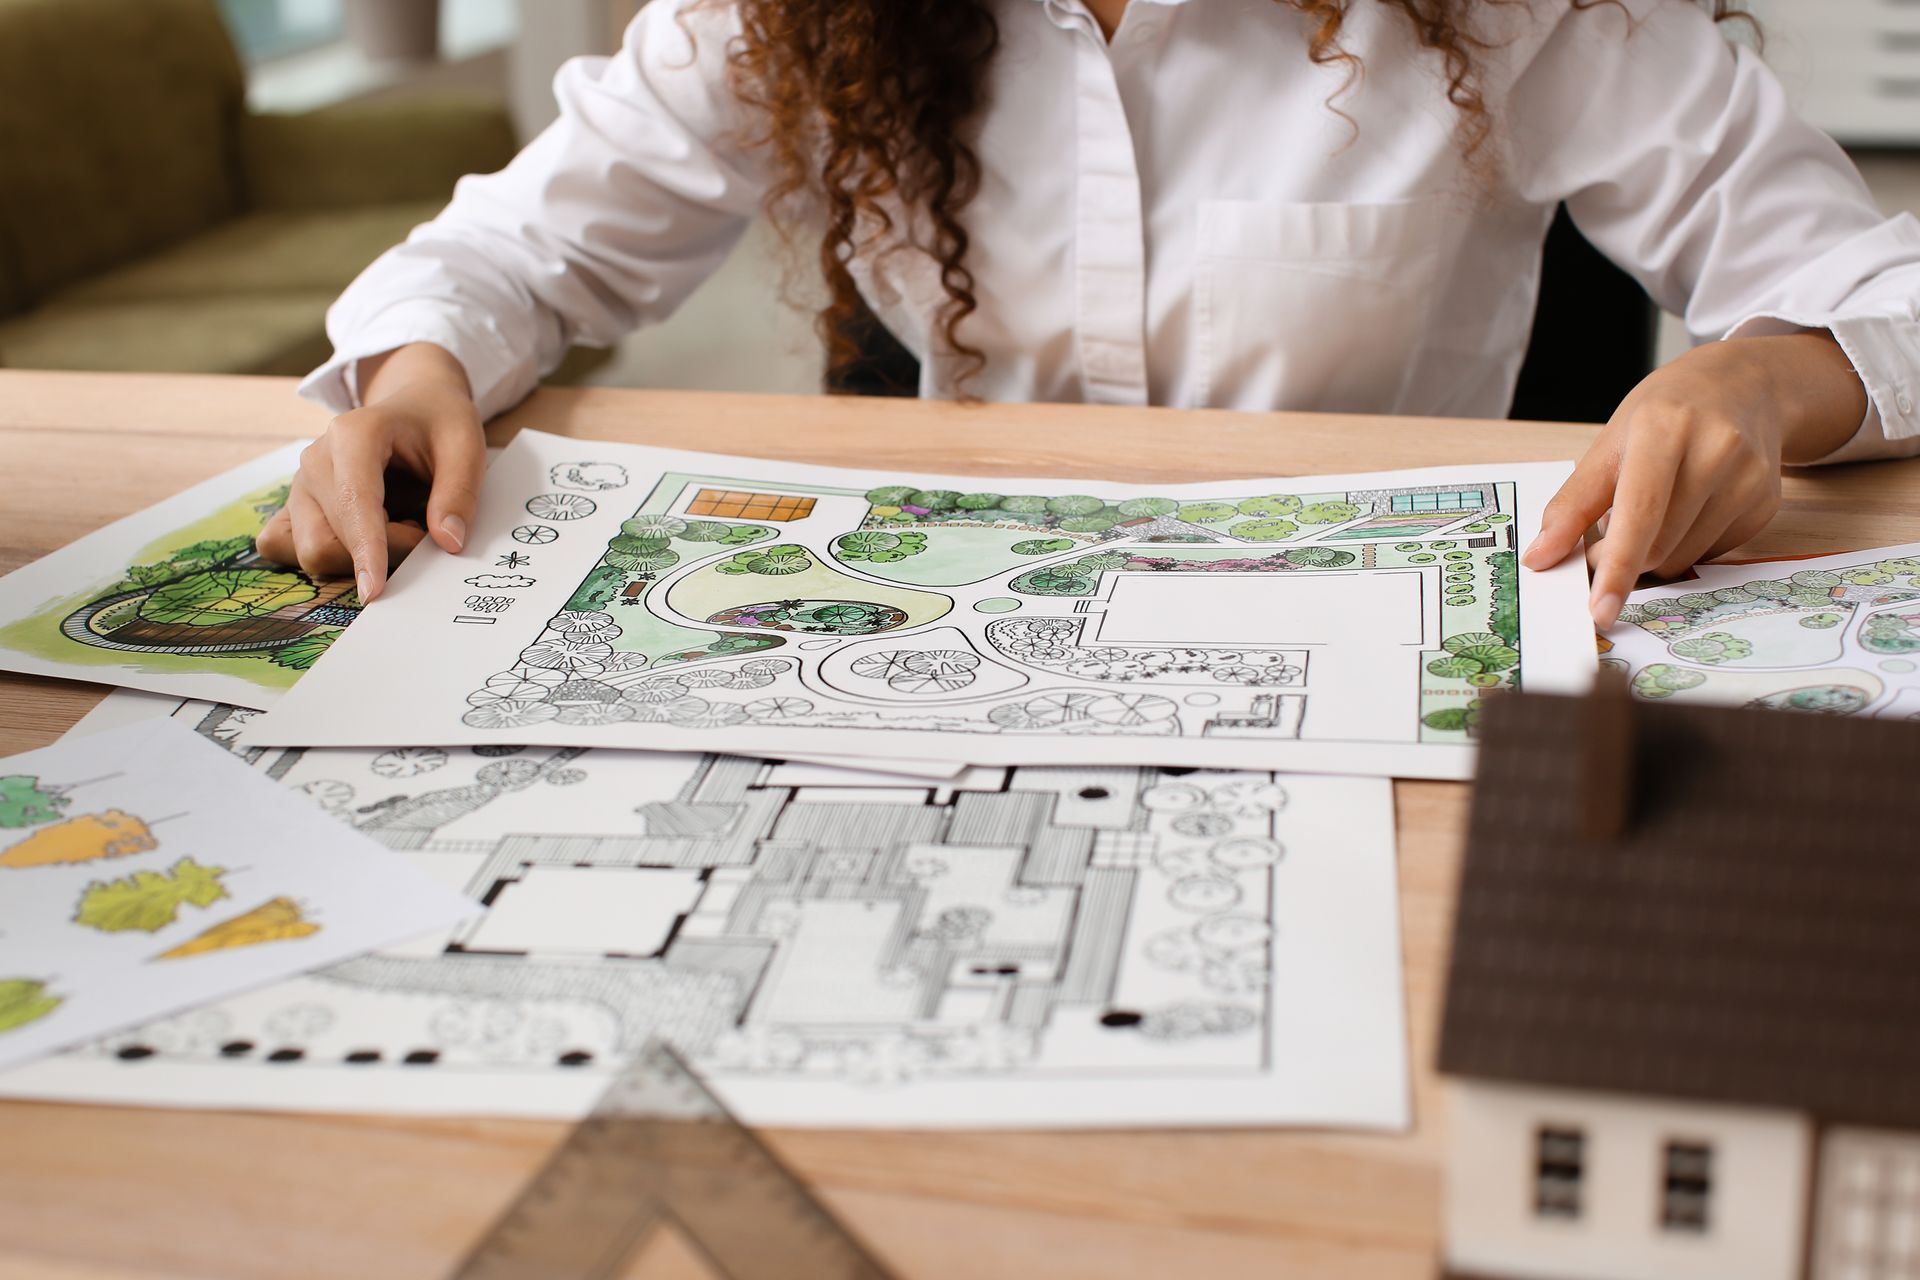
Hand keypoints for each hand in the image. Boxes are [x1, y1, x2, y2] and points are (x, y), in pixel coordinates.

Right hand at [257, 343, 484, 601]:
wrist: (415, 405)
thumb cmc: (439, 424)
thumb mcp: (467, 446)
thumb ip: (459, 494)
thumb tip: (448, 543)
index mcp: (354, 435)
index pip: (353, 503)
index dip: (366, 549)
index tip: (375, 590)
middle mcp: (316, 459)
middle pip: (328, 538)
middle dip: (380, 556)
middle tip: (423, 534)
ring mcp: (301, 484)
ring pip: (310, 549)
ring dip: (357, 558)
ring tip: (399, 527)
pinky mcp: (297, 505)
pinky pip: (285, 546)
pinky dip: (329, 557)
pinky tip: (364, 542)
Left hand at [1523, 331, 1865, 627]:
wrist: (1744, 387)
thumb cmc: (1666, 414)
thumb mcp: (1610, 444)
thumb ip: (1572, 505)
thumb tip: (1540, 557)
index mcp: (1665, 429)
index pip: (1639, 512)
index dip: (1616, 566)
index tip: (1599, 609)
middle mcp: (1716, 451)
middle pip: (1657, 547)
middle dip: (1621, 557)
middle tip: (1607, 532)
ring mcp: (1749, 479)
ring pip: (1682, 559)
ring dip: (1653, 554)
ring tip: (1654, 508)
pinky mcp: (1765, 505)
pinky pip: (1711, 555)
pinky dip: (1685, 545)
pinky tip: (1689, 507)